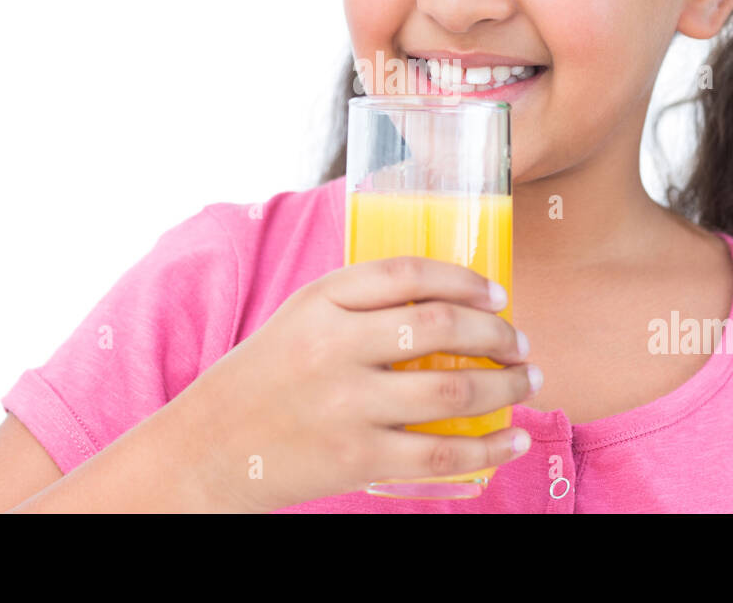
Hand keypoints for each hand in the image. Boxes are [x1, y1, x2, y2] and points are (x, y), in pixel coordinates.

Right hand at [173, 255, 536, 511]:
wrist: (206, 450)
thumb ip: (359, 303)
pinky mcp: (356, 459)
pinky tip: (514, 439)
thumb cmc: (263, 378)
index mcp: (319, 301)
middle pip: (442, 327)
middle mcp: (334, 347)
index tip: (497, 294)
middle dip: (499, 334)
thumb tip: (449, 300)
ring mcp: (346, 405)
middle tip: (521, 343)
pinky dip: (491, 448)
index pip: (408, 273)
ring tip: (526, 383)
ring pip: (453, 389)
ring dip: (506, 386)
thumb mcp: (298, 319)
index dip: (465, 279)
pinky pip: (442, 454)